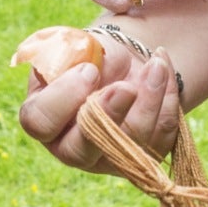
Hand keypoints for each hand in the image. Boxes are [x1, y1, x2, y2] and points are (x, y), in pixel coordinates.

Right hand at [16, 34, 181, 175]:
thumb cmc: (90, 54)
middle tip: (126, 87)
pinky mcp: (139, 160)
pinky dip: (168, 103)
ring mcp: (104, 159)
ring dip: (149, 101)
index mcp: (42, 116)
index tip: (91, 69)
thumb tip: (93, 66)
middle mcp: (68, 146)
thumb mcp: (77, 46)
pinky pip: (160, 140)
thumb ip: (74, 54)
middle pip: (80, 150)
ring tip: (156, 64)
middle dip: (109, 115)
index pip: (40, 121)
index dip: (64, 97)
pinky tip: (164, 71)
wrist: (121, 64)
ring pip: (128, 147)